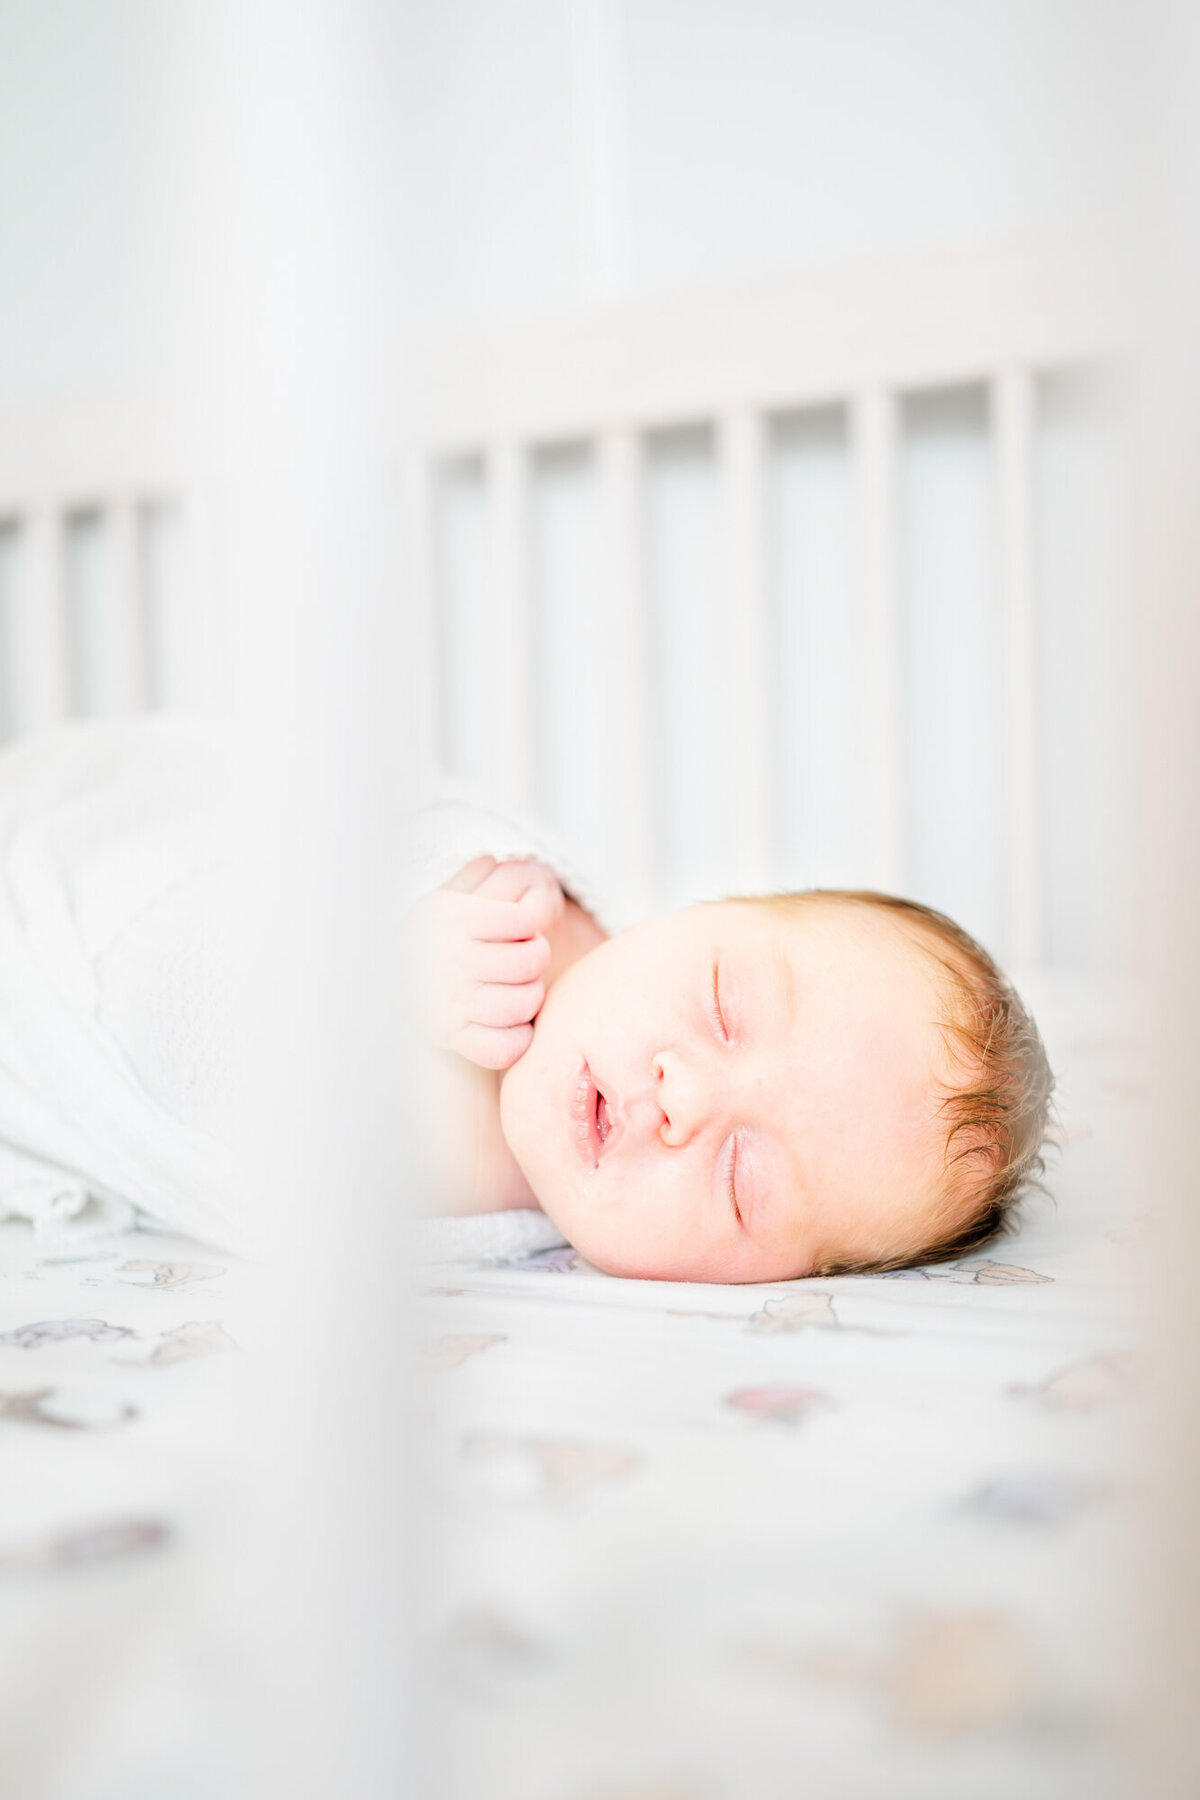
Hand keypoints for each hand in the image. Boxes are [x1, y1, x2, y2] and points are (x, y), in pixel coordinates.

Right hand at [405, 855, 565, 1068]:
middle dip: (537, 958)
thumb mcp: (439, 901)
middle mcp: (451, 961)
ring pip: (523, 1003)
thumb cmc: (423, 939)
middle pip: (531, 962)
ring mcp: (452, 1003)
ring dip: (532, 996)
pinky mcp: (452, 1037)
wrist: (376, 982)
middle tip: (525, 958)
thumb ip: (468, 880)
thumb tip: (489, 859)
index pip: (522, 921)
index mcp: (451, 919)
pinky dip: (518, 1038)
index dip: (529, 925)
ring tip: (519, 988)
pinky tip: (511, 1023)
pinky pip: (504, 1046)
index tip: (518, 928)